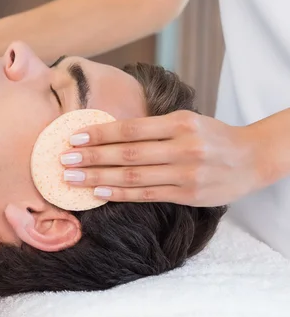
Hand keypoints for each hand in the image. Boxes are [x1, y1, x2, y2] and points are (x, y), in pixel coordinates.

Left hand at [59, 110, 260, 206]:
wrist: (252, 159)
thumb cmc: (212, 136)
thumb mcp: (186, 121)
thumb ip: (153, 128)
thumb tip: (108, 133)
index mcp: (180, 123)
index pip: (130, 129)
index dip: (99, 134)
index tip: (74, 137)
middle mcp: (183, 147)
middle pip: (127, 154)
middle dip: (92, 157)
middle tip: (65, 159)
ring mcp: (186, 173)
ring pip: (133, 177)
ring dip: (99, 177)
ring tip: (73, 178)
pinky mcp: (188, 195)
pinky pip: (147, 195)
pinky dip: (120, 194)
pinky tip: (99, 192)